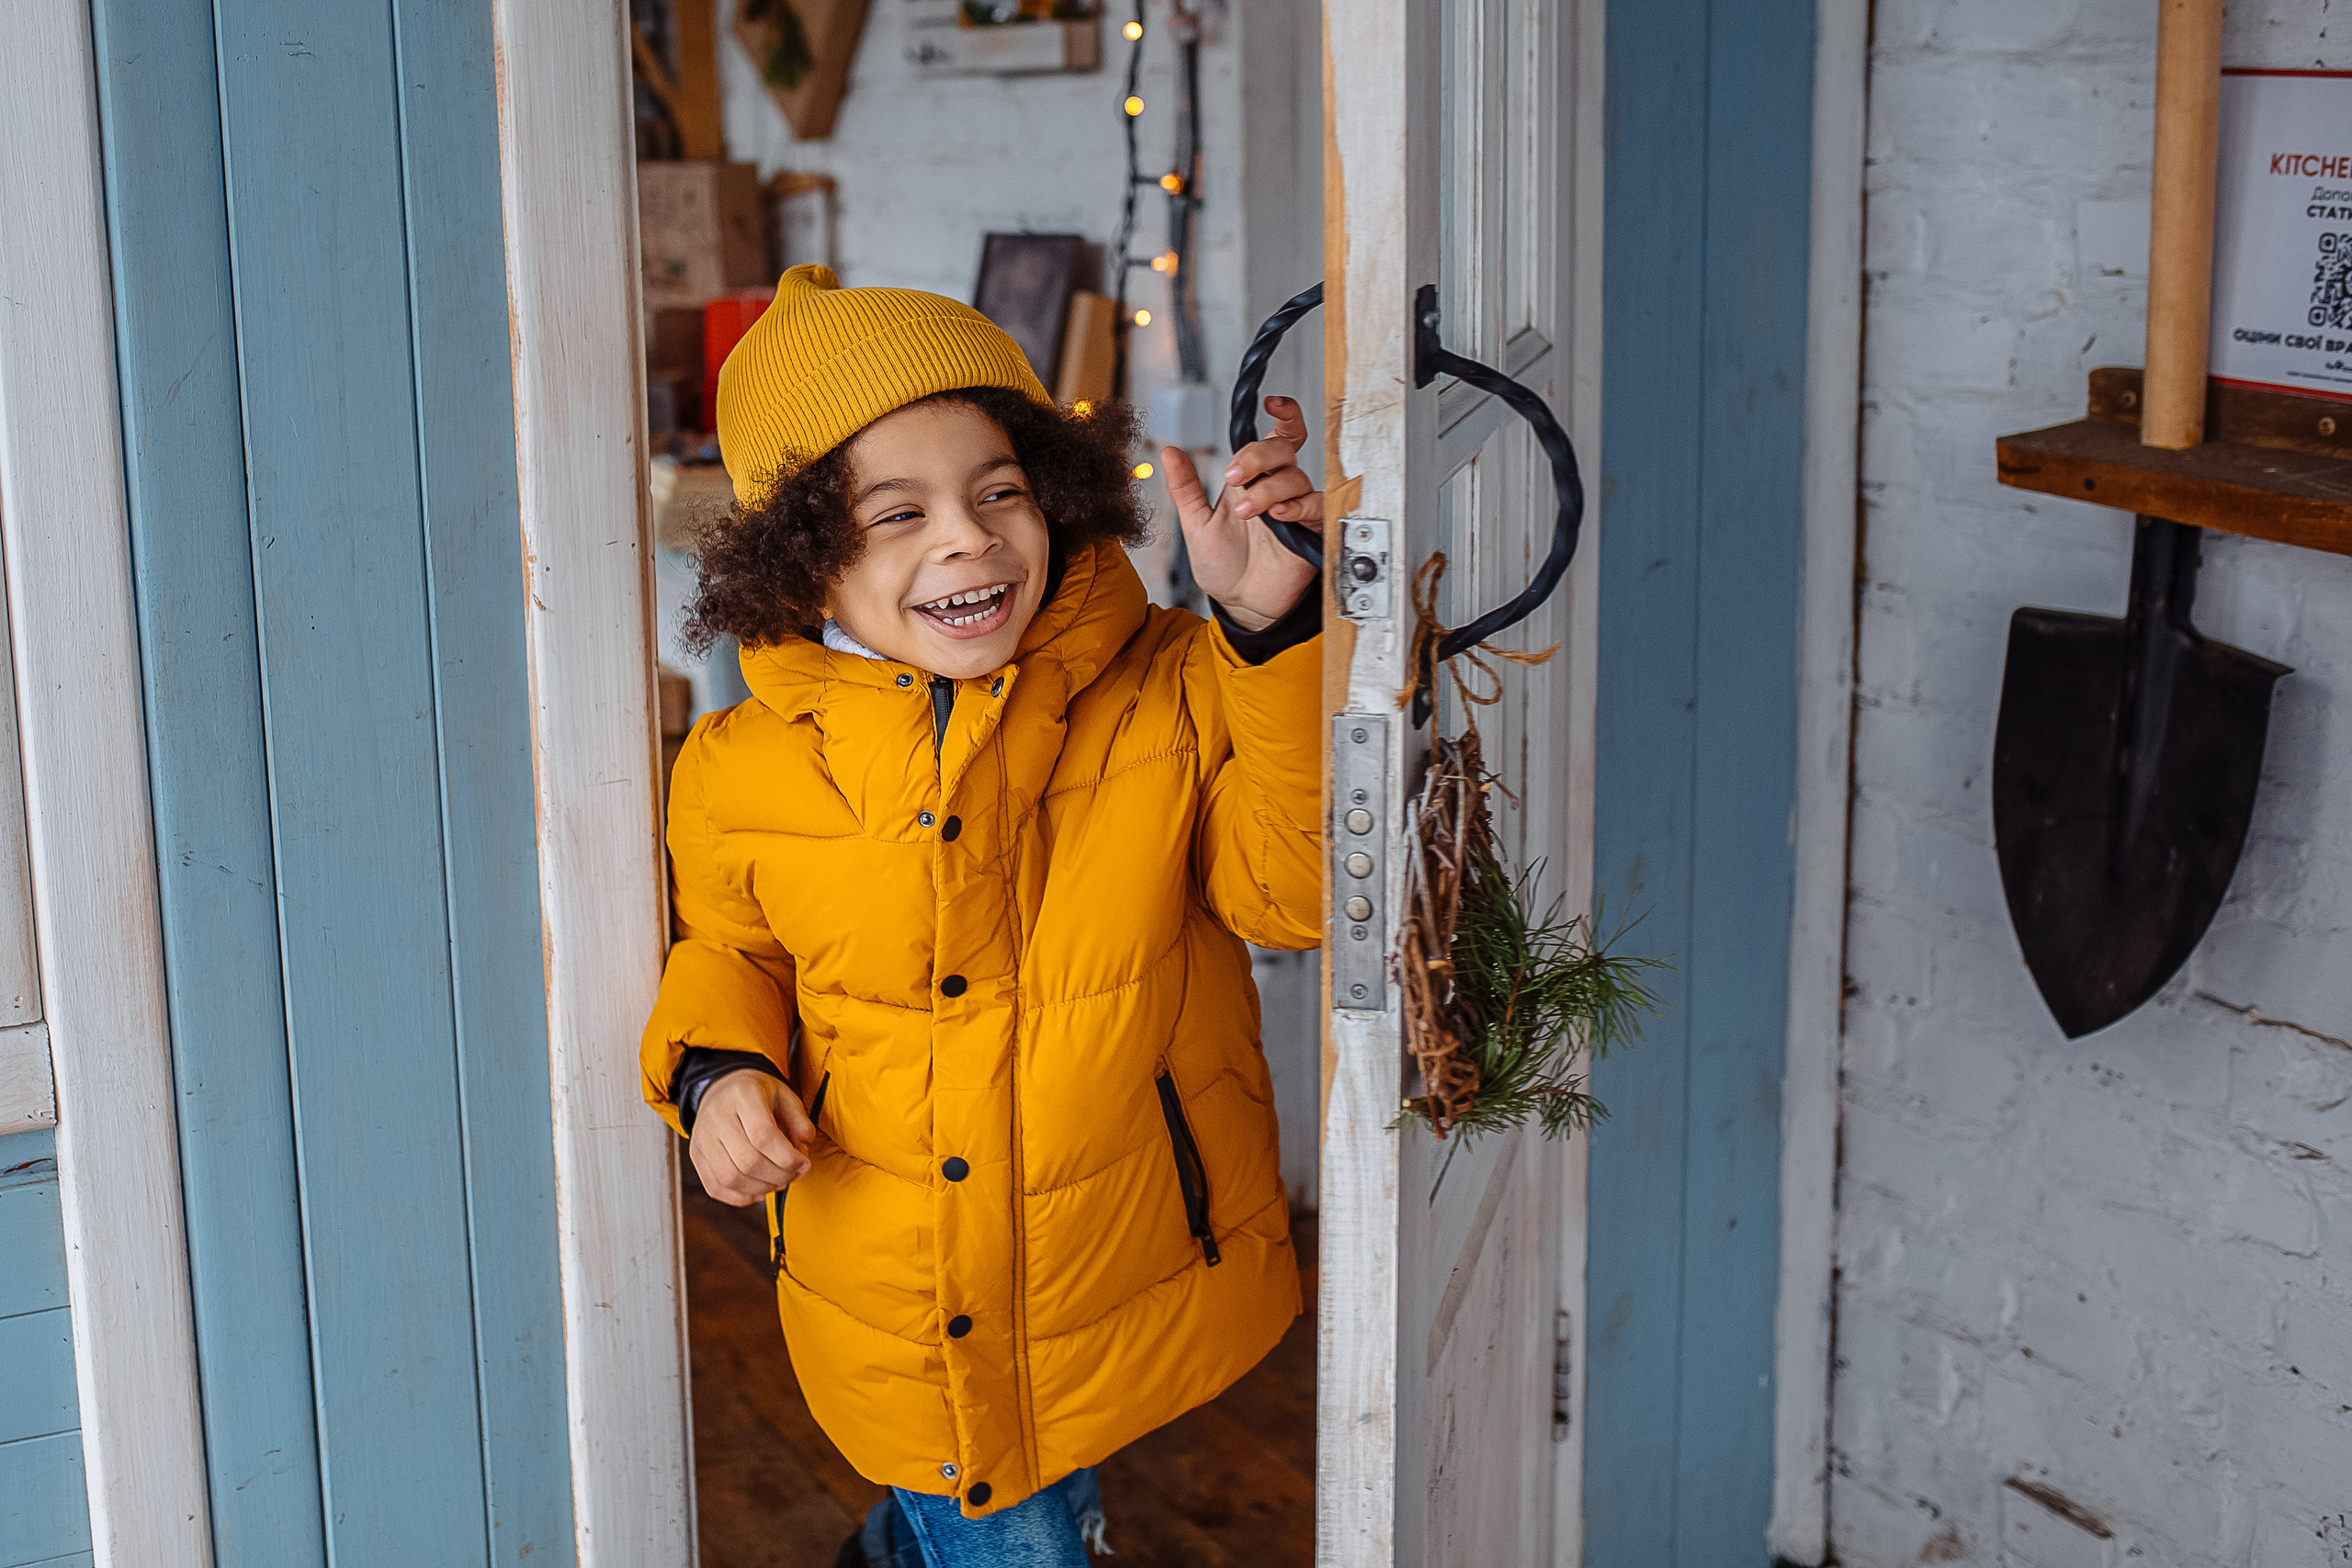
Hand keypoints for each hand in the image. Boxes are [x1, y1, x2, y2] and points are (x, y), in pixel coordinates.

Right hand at [689, 1070, 815, 1205]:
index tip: (803, 1163)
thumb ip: (801, 1125)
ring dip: (761, 1189)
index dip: (788, 1158)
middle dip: (778, 1176)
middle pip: (747, 1161)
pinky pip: (715, 1187)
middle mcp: (717, 1115)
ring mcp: (702, 1137)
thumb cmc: (760, 1095)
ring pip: (730, 1178)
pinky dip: (740, 1197)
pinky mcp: (696, 1155)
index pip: (763, 1135)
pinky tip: (758, 1191)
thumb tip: (802, 1157)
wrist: (723, 1088)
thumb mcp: (787, 1097)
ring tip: (777, 1182)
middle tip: (793, 1174)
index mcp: (743, 1095)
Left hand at [1159, 395, 1322, 630]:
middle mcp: (1276, 489)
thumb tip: (1167, 451)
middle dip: (1256, 456)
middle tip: (1233, 477)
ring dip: (1267, 489)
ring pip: (1294, 476)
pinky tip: (1277, 515)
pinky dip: (1296, 506)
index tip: (1271, 402)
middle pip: (1282, 449)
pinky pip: (1313, 506)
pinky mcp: (1310, 531)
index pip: (1275, 436)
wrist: (1241, 606)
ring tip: (1246, 511)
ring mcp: (1295, 509)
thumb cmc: (1225, 567)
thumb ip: (1185, 488)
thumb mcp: (1196, 524)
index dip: (1282, 413)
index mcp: (1251, 480)